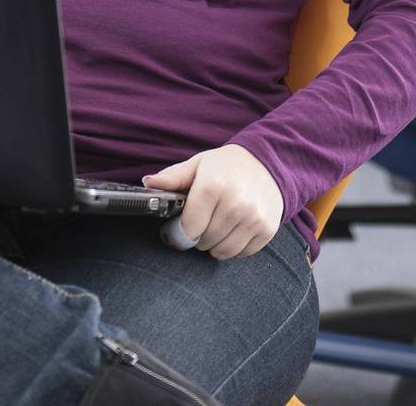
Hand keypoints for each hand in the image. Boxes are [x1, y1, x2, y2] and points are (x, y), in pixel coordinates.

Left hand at [143, 144, 282, 259]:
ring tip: (216, 226)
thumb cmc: (227, 166)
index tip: (179, 227)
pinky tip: (234, 229)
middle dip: (198, 236)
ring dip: (215, 244)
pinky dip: (235, 246)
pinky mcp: (267, 229)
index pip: (188, 228)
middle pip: (204, 242)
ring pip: (223, 251)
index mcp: (213, 186)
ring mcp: (254, 218)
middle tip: (201, 222)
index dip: (179, 232)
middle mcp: (236, 203)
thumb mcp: (198, 165)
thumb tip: (148, 183)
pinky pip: (243, 253)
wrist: (268, 162)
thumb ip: (172, 177)